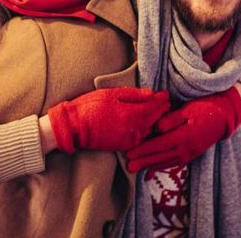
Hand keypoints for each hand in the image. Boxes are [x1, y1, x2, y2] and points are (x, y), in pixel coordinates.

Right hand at [48, 87, 170, 153]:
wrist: (74, 126)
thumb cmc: (89, 106)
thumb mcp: (111, 94)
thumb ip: (133, 94)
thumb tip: (152, 93)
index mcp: (131, 113)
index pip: (154, 106)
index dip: (162, 99)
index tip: (166, 93)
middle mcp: (133, 129)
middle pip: (155, 118)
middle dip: (162, 109)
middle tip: (166, 102)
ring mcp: (129, 139)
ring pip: (149, 129)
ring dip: (156, 120)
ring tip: (159, 112)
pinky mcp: (123, 146)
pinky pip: (141, 138)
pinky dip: (146, 131)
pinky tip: (147, 125)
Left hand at [126, 87, 240, 171]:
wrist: (223, 118)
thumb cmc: (204, 109)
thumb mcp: (188, 110)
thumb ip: (171, 119)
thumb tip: (157, 127)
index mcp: (184, 137)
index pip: (159, 145)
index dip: (143, 150)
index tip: (130, 152)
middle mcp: (186, 149)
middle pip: (160, 157)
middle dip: (143, 162)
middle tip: (128, 166)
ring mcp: (189, 154)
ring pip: (166, 163)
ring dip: (150, 166)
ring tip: (136, 168)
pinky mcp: (191, 155)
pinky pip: (173, 164)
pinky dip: (161, 166)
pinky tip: (153, 167)